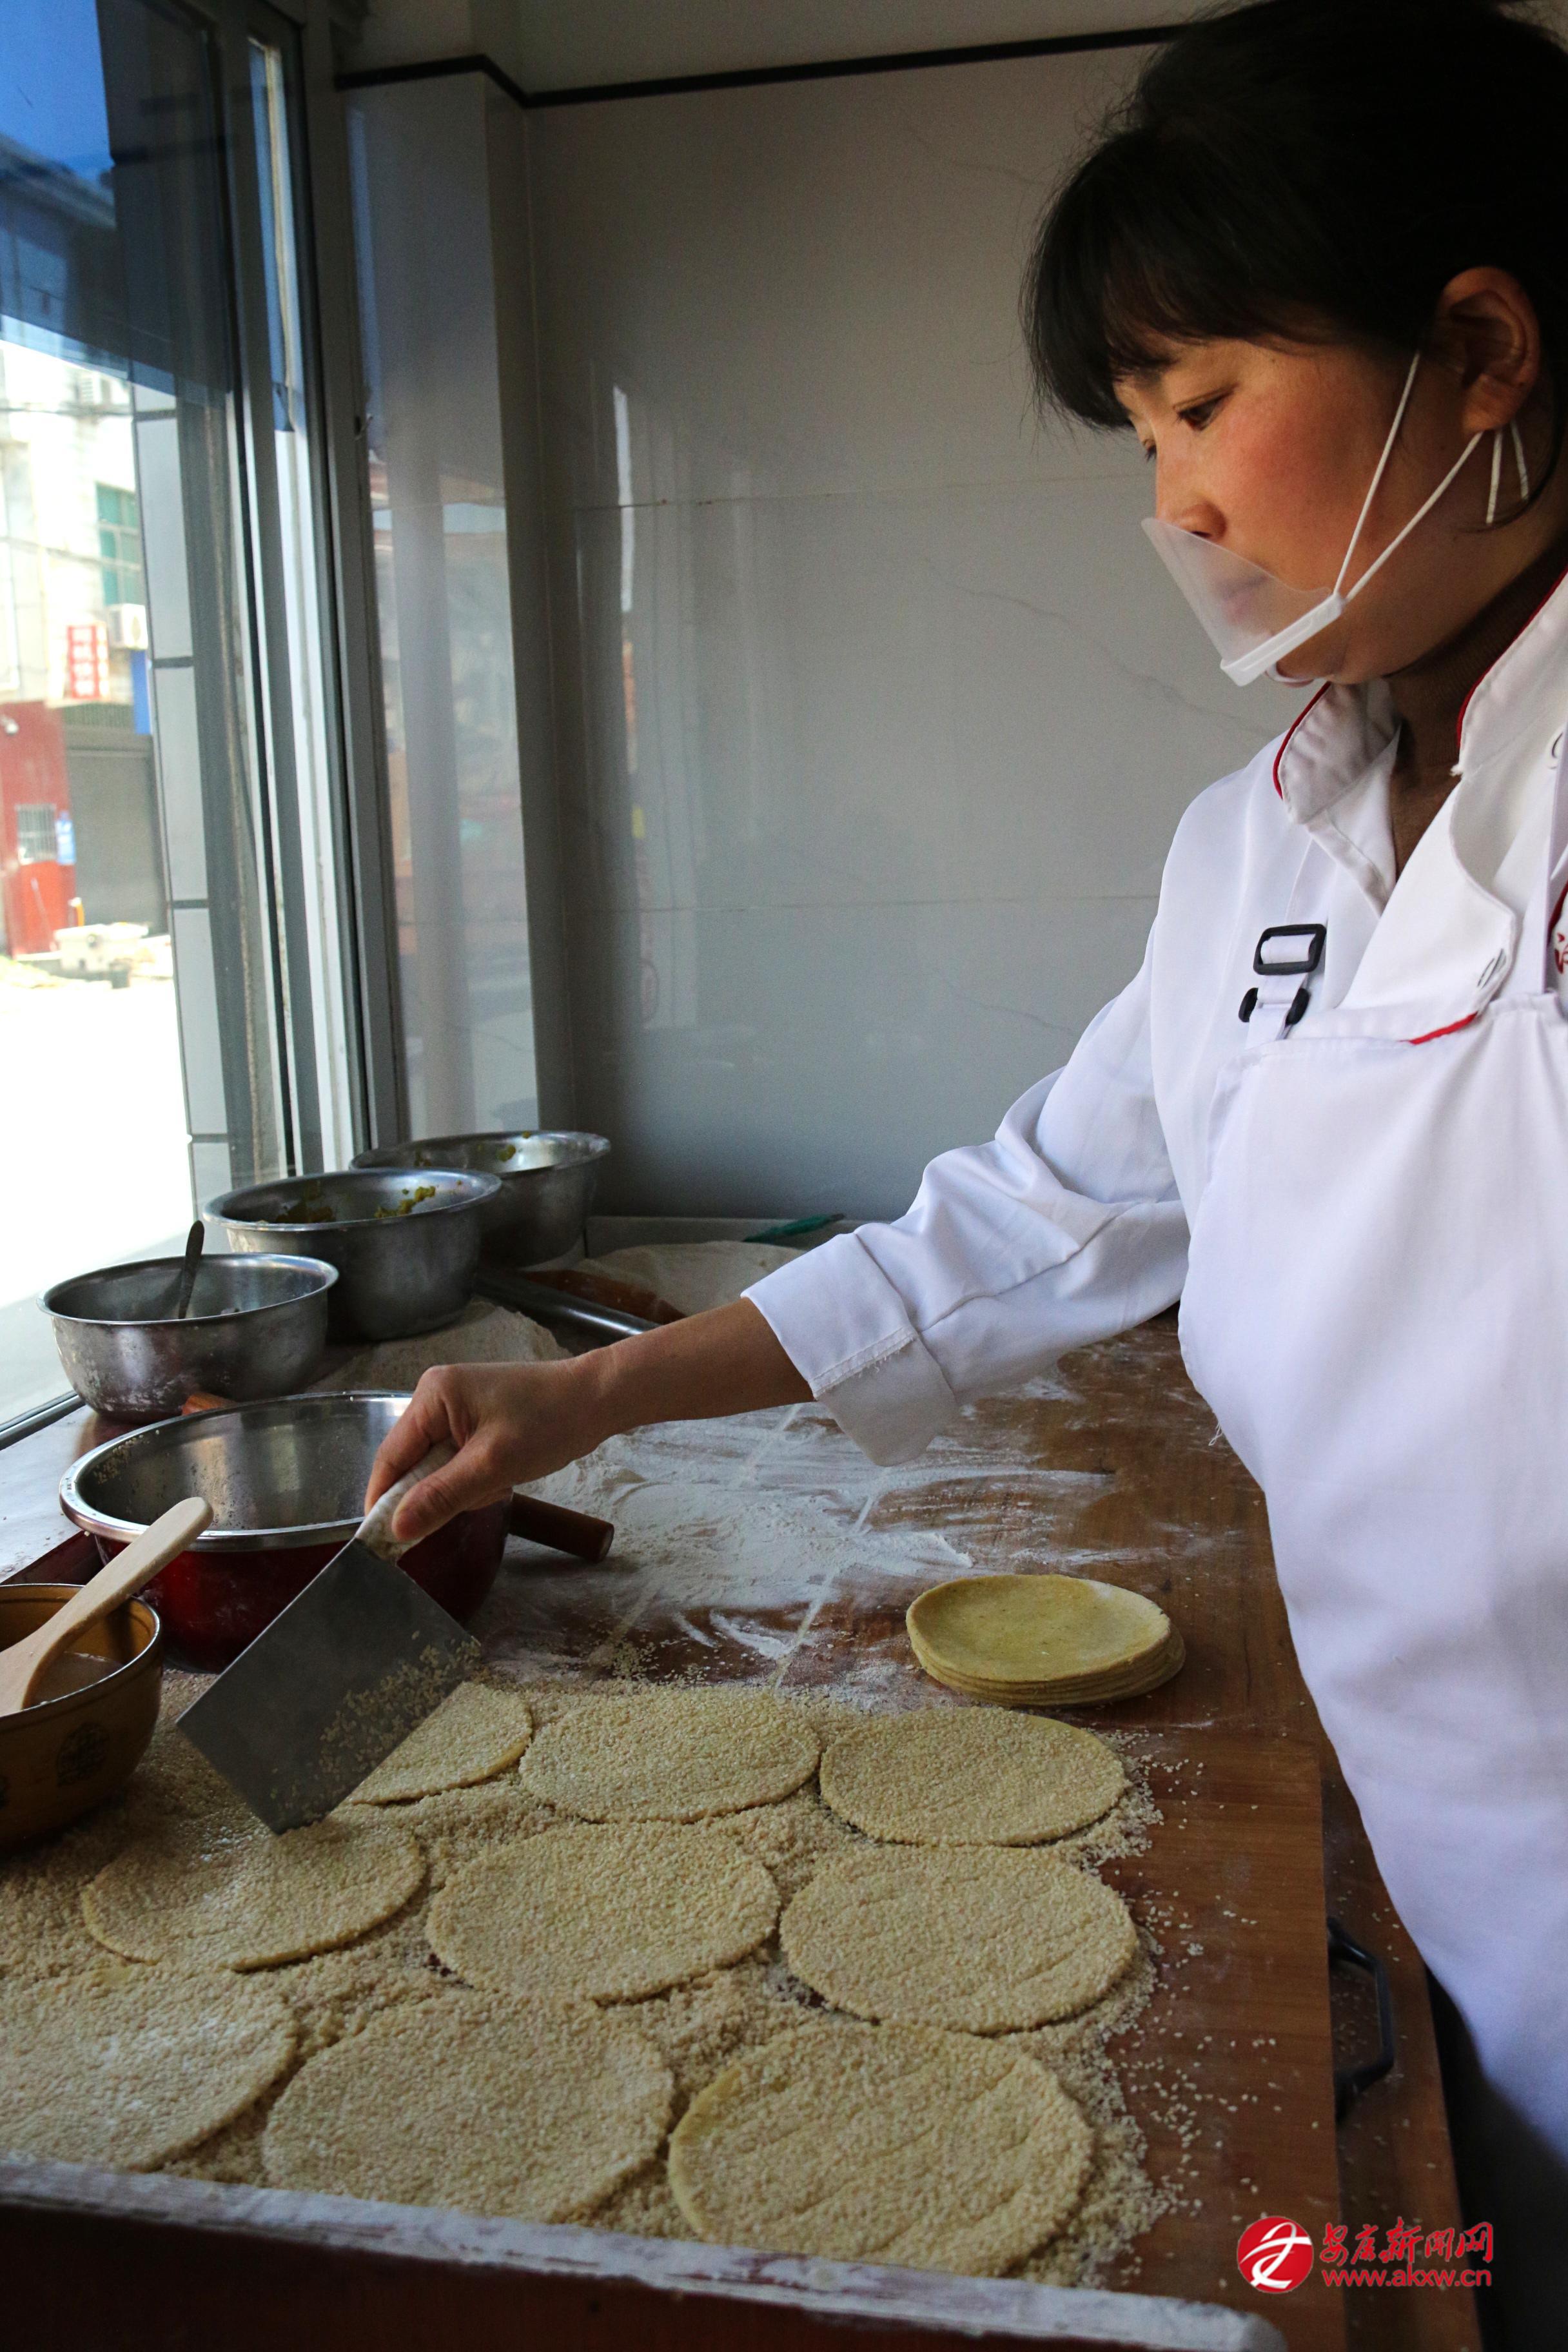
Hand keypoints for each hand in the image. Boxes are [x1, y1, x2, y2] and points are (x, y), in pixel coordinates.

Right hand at [364, 1358, 608, 1544]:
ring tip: (502, 1479)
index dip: (383, 1500)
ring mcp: (455, 1410)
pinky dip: (478, 1479)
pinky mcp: (474, 1423)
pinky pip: (458, 1464)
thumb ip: (441, 1496)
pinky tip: (505, 1474)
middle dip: (443, 1490)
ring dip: (466, 1488)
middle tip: (483, 1492)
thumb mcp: (492, 1466)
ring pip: (438, 1470)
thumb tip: (396, 1527)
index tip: (381, 1542)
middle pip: (413, 1465)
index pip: (390, 1457)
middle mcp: (436, 1398)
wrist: (597, 1401)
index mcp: (432, 1396)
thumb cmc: (549, 1423)